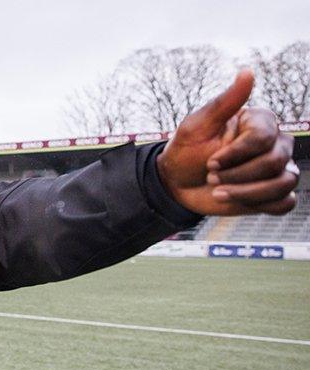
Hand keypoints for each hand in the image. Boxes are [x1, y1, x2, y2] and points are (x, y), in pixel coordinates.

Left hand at [155, 69, 297, 215]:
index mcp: (259, 122)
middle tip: (211, 178)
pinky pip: (285, 202)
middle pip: (275, 162)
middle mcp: (275, 143)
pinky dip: (261, 205)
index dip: (236, 154)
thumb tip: (247, 72)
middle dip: (238, 175)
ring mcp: (276, 169)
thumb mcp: (196, 126)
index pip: (263, 138)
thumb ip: (224, 102)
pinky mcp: (272, 193)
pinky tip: (236, 199)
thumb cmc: (186, 151)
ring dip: (247, 193)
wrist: (177, 183)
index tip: (210, 162)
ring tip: (218, 192)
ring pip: (283, 183)